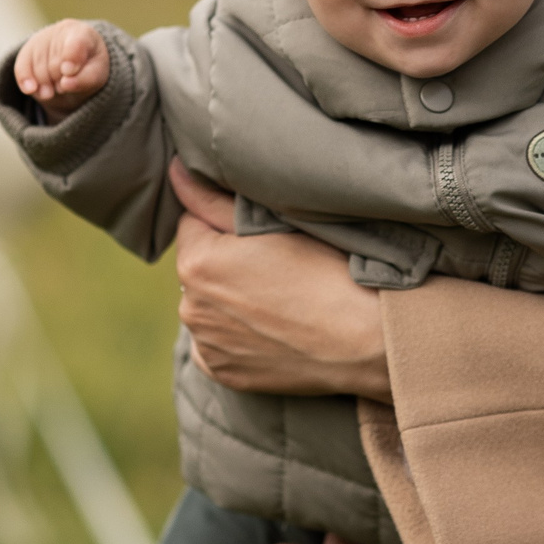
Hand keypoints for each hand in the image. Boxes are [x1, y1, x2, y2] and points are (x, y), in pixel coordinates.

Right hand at [13, 20, 109, 114]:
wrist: (75, 62)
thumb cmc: (89, 68)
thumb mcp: (97, 75)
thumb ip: (86, 79)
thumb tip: (65, 83)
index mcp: (84, 34)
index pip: (76, 43)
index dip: (71, 58)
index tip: (68, 71)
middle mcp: (61, 31)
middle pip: (55, 63)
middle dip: (61, 81)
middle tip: (70, 83)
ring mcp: (41, 39)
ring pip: (38, 68)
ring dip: (46, 86)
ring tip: (57, 88)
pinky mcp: (27, 50)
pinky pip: (21, 67)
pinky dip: (25, 81)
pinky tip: (31, 90)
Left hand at [168, 162, 391, 401]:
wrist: (369, 340)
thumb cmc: (328, 272)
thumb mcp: (273, 223)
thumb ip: (213, 199)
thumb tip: (173, 170)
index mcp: (196, 263)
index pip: (194, 224)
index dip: (229, 226)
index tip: (264, 238)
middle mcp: (190, 308)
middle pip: (199, 268)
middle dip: (224, 263)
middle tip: (277, 268)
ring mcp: (207, 346)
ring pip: (208, 306)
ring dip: (227, 300)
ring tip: (278, 301)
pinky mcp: (224, 374)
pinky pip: (216, 344)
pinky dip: (234, 336)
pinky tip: (270, 329)